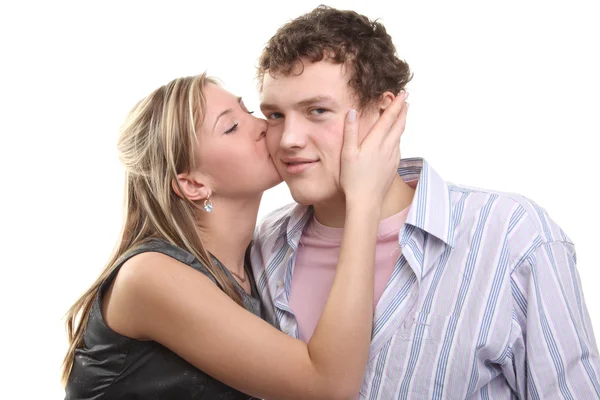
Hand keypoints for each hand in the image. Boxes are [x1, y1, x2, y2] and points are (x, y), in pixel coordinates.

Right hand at [339, 92, 408, 206]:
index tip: (403, 94)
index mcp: (376, 142)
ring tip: (401, 117)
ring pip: (400, 136)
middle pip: (399, 125)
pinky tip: (395, 140)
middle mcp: (388, 148)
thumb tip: (352, 112)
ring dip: (401, 124)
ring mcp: (393, 158)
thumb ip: (350, 131)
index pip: (389, 118)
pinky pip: (398, 148)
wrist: (366, 201)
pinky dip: (398, 138)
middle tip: (407, 101)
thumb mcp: (347, 153)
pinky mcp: (393, 166)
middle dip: (403, 111)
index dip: (397, 105)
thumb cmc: (353, 179)